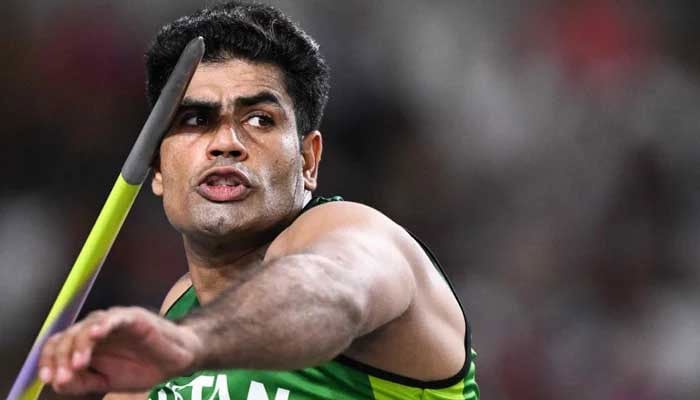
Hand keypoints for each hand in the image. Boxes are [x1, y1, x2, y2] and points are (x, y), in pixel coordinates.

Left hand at [38, 306, 202, 394]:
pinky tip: (95, 335)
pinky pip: (114, 318)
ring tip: (78, 364)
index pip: (59, 345)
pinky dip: (103, 324)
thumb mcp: (107, 382)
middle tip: (64, 376)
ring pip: (87, 326)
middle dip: (61, 357)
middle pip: (69, 335)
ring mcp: (114, 321)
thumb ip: (83, 382)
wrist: (176, 361)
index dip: (49, 360)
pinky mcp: (133, 317)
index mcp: (87, 344)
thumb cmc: (142, 367)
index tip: (48, 378)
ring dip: (79, 345)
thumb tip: (57, 382)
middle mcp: (96, 329)